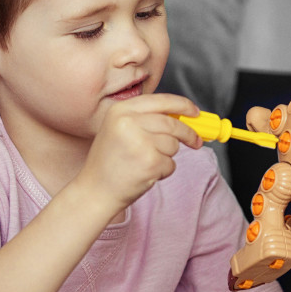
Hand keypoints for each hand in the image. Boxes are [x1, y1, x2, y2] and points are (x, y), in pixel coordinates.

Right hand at [78, 94, 202, 211]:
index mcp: (120, 110)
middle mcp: (128, 122)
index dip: (183, 105)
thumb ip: (145, 119)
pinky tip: (144, 174)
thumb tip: (181, 117)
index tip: (195, 112)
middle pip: (172, 123)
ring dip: (167, 156)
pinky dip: (163, 171)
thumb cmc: (108, 162)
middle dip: (188, 133)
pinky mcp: (149, 163)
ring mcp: (140, 142)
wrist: (95, 191)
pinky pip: (170, 164)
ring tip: (145, 162)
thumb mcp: (118, 129)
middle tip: (195, 141)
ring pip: (173, 145)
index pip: (161, 100)